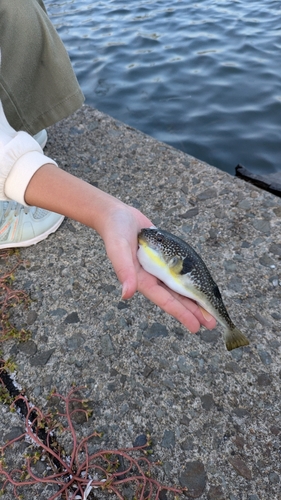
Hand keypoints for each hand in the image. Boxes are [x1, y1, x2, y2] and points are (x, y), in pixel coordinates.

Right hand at [24, 164, 215, 332]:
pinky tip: (201, 286)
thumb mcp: (118, 250)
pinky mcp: (165, 257)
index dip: (181, 313)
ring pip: (180, 286)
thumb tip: (126, 295)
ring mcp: (160, 268)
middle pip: (176, 297)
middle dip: (193, 311)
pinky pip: (180, 271)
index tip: (196, 326)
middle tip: (211, 324)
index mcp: (142, 280)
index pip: (165, 299)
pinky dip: (190, 280)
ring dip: (194, 298)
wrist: (116, 216)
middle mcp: (153, 277)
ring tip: (210, 311)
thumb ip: (123, 271)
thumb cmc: (115, 232)